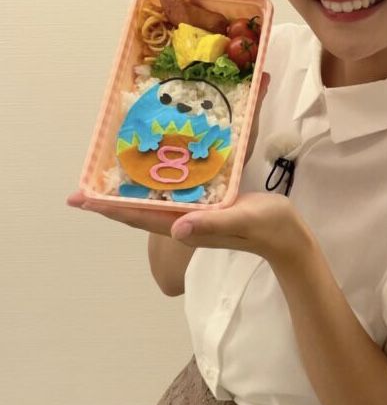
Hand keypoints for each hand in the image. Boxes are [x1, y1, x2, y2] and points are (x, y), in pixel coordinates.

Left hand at [66, 72, 308, 262]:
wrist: (289, 236)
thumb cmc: (268, 227)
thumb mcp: (243, 219)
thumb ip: (212, 224)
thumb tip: (176, 228)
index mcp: (187, 225)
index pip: (139, 217)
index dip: (108, 208)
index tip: (80, 198)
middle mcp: (184, 221)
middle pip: (138, 210)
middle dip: (110, 198)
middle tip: (85, 181)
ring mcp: (195, 214)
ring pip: (154, 202)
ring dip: (131, 190)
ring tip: (111, 170)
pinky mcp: (207, 206)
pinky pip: (174, 194)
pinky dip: (158, 183)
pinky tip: (155, 169)